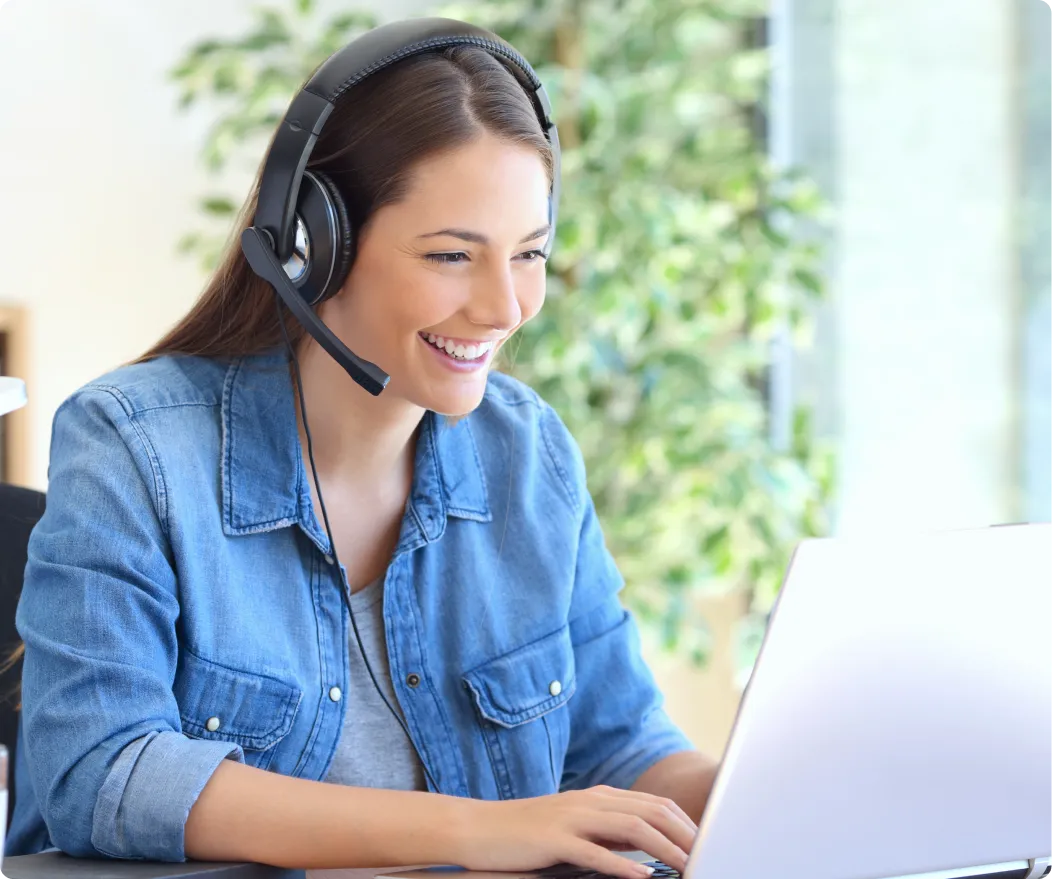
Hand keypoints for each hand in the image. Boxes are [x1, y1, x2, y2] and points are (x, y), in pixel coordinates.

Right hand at [455, 785, 696, 878]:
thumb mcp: (575, 828)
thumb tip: (648, 845)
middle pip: (651, 812)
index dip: (686, 824)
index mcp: (599, 796)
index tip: (708, 845)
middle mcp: (590, 800)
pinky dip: (623, 864)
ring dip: (665, 848)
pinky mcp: (554, 838)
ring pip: (631, 827)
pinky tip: (643, 877)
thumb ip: (610, 832)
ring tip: (690, 866)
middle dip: (686, 834)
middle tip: (710, 855)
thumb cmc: (528, 834)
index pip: (655, 805)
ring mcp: (572, 817)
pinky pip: (595, 851)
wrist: (479, 828)